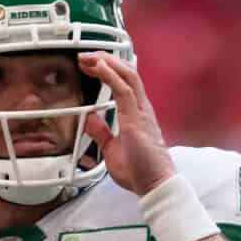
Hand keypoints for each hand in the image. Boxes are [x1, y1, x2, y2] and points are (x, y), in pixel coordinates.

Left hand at [80, 51, 175, 196]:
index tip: (89, 65)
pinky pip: (125, 90)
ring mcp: (141, 111)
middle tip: (85, 56)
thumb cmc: (139, 171)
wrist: (154, 185)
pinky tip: (100, 67)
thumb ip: (102, 132)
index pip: (123, 81)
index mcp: (136, 113)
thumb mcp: (111, 148)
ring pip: (127, 75)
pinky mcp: (137, 118)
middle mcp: (141, 108)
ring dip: (107, 62)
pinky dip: (111, 75)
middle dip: (105, 60)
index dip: (107, 69)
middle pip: (126, 72)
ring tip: (90, 56)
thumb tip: (91, 118)